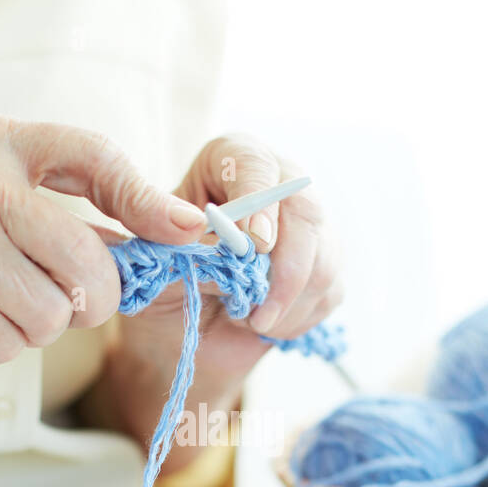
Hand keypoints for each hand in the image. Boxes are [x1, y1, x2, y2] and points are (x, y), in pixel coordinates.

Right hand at [0, 109, 207, 366]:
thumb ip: (61, 213)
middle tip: (63, 302)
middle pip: (87, 261)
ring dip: (33, 328)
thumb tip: (162, 239)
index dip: (146, 199)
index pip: (92, 157)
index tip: (186, 229)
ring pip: (52, 314)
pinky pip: (8, 345)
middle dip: (89, 301)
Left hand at [100, 135, 343, 465]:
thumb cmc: (166, 277)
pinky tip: (263, 325)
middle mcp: (278, 182)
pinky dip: (295, 319)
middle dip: (284, 270)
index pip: (253, 166)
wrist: (179, 322)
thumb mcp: (159, 258)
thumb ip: (186, 247)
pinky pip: (328, 291)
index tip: (257, 244)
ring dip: (286, 303)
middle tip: (256, 312)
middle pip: (304, 213)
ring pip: (323, 260)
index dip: (259, 205)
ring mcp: (308, 224)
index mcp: (231, 161)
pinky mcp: (324, 264)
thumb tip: (229, 250)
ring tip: (245, 320)